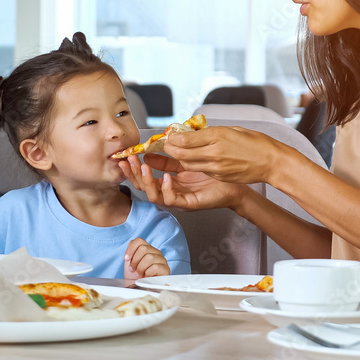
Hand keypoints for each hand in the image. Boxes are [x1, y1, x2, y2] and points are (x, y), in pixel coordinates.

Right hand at [119, 154, 245, 210]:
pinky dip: (166, 189)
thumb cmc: (211, 175)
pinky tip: (166, 177)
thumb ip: (166, 161)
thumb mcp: (185, 164)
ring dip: (146, 182)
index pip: (145, 179)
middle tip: (129, 161)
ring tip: (144, 167)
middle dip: (134, 175)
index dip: (134, 170)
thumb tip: (147, 155)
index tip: (126, 157)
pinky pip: (172, 200)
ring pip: (154, 196)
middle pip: (145, 189)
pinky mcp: (188, 204)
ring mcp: (178, 201)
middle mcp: (170, 194)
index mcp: (168, 185)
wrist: (233, 185)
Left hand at [123, 238, 168, 278]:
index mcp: (147, 249)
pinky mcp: (165, 269)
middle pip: (143, 248)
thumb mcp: (130, 263)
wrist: (141, 288)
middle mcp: (156, 252)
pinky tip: (146, 277)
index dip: (131, 249)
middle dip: (135, 261)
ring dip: (141, 268)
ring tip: (139, 274)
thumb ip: (131, 252)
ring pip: (149, 257)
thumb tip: (130, 244)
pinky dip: (147, 273)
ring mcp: (162, 260)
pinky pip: (155, 267)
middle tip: (133, 269)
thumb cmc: (135, 276)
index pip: (139, 241)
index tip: (126, 259)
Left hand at [162, 126, 280, 183]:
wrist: (271, 162)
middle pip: (182, 154)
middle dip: (171, 149)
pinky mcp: (219, 176)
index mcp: (218, 137)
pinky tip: (194, 159)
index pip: (185, 139)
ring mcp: (216, 168)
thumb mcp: (232, 130)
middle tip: (168, 144)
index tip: (171, 134)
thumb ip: (211, 132)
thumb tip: (194, 132)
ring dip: (180, 158)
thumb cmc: (256, 143)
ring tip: (177, 151)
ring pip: (188, 164)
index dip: (173, 138)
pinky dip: (194, 165)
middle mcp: (214, 153)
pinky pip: (201, 170)